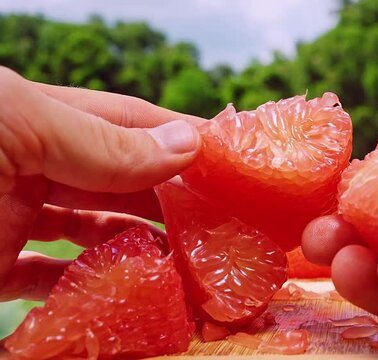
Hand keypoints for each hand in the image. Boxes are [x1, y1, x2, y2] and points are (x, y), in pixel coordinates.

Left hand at [0, 67, 203, 300]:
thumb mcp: (18, 126)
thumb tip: (187, 144)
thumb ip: (100, 140)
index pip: (126, 122)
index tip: (228, 158)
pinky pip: (54, 281)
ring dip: (141, 243)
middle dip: (171, 197)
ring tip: (187, 258)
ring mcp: (13, 220)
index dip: (179, 135)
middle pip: (120, 181)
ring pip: (95, 232)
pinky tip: (130, 287)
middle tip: (220, 218)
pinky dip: (95, 285)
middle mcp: (32, 167)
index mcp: (40, 119)